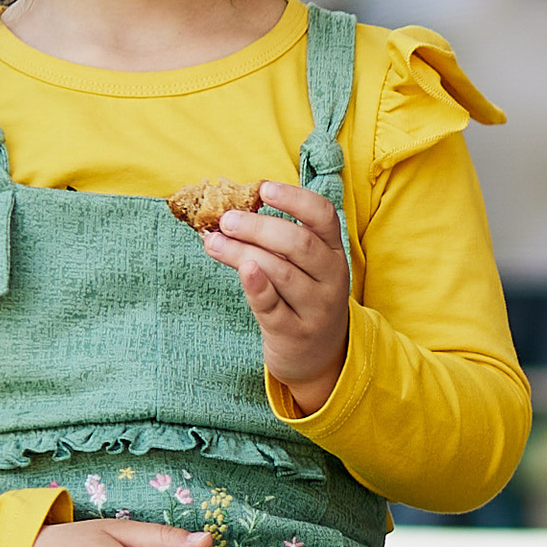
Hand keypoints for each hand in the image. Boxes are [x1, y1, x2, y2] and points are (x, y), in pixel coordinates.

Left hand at [203, 179, 350, 413]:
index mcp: (333, 252)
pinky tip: (240, 268)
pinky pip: (273, 306)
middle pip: (299, 243)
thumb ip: (280, 240)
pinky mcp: (294, 333)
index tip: (263, 188)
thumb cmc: (302, 299)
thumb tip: (231, 208)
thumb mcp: (306, 267)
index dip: (294, 198)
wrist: (320, 358)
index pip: (323, 216)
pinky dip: (256, 285)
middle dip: (259, 227)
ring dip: (243, 252)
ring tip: (214, 241)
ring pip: (282, 272)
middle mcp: (331, 277)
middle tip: (227, 219)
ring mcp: (315, 307)